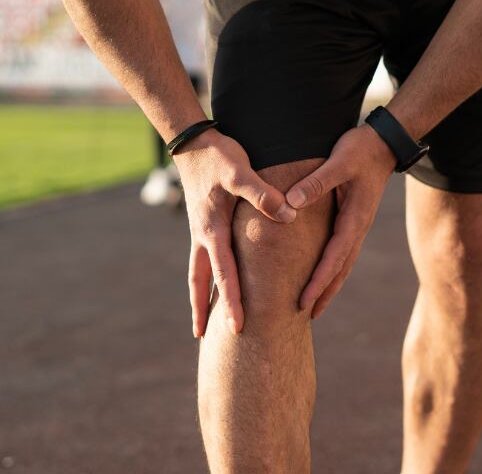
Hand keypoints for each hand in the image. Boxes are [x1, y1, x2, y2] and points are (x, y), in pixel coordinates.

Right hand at [173, 129, 296, 336]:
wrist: (193, 142)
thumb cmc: (219, 156)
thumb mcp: (241, 172)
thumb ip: (263, 195)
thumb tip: (288, 214)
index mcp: (212, 229)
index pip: (224, 273)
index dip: (231, 300)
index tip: (236, 326)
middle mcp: (202, 236)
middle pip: (201, 281)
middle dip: (205, 309)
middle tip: (205, 339)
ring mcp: (200, 231)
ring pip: (197, 273)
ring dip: (198, 298)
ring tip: (199, 324)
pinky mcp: (204, 224)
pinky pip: (203, 259)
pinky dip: (205, 278)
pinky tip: (211, 286)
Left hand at [285, 124, 396, 318]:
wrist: (384, 143)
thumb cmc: (361, 150)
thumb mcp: (339, 161)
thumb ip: (316, 182)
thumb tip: (291, 202)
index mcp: (354, 219)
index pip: (334, 258)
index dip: (318, 281)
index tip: (304, 301)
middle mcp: (358, 227)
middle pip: (341, 269)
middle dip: (324, 293)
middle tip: (307, 315)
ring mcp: (357, 225)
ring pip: (343, 263)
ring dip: (330, 285)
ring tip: (315, 305)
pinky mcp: (353, 219)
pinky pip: (342, 251)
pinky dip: (333, 268)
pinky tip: (323, 274)